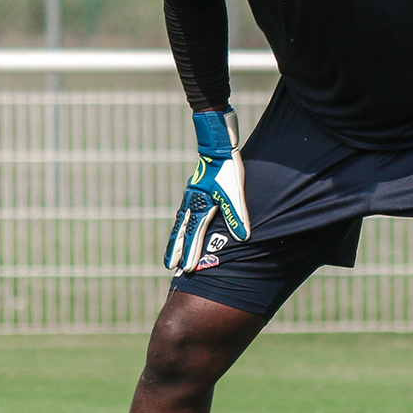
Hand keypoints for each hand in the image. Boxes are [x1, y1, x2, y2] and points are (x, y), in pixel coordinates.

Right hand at [164, 109, 251, 274]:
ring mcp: (191, 196)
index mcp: (201, 205)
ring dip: (176, 238)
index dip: (191, 252)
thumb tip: (243, 238)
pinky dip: (181, 224)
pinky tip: (182, 227)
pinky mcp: (194, 191)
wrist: (217, 143)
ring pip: (180, 222)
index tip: (186, 269)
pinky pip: (184, 213)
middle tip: (169, 266)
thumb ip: (237, 215)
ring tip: (171, 250)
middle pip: (181, 230)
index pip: (195, 234)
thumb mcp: (235, 191)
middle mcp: (192, 203)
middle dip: (176, 249)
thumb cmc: (228, 167)